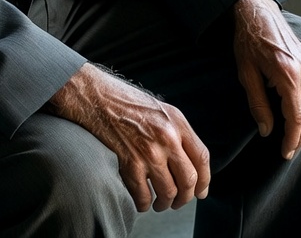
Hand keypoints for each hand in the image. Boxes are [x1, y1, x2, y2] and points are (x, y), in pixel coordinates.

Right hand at [45, 63, 210, 212]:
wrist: (96, 96)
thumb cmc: (124, 101)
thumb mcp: (159, 109)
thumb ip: (175, 131)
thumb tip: (188, 161)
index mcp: (176, 121)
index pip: (202, 158)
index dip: (204, 180)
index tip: (200, 191)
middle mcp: (166, 136)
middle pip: (188, 179)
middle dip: (185, 197)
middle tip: (178, 201)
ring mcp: (148, 151)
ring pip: (168, 192)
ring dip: (165, 203)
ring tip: (159, 203)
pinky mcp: (129, 163)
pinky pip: (143, 196)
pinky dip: (144, 204)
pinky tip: (141, 200)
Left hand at [232, 0, 300, 159]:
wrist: (257, 11)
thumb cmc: (248, 40)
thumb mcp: (246, 72)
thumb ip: (258, 103)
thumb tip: (267, 130)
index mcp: (287, 74)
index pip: (297, 117)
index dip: (292, 138)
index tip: (285, 153)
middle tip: (290, 151)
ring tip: (294, 138)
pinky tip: (300, 117)